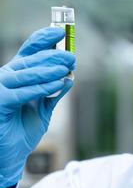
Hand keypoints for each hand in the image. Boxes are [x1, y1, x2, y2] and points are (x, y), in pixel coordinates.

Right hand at [0, 27, 74, 187]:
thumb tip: (69, 76)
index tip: (60, 32)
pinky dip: (42, 87)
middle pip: (31, 60)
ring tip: (67, 68)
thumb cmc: (24, 129)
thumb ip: (53, 92)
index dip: (43, 39)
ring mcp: (0, 88)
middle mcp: (6, 77)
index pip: (29, 51)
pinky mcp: (0, 102)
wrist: (11, 154)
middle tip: (71, 56)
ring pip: (27, 73)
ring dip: (49, 69)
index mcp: (17, 75)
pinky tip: (59, 84)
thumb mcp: (44, 108)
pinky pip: (23, 92)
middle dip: (53, 56)